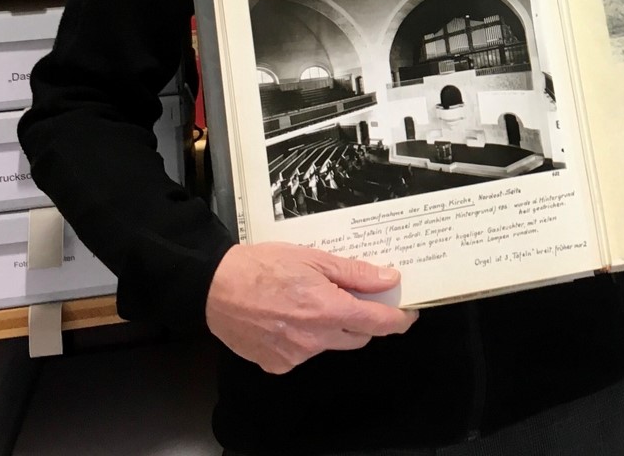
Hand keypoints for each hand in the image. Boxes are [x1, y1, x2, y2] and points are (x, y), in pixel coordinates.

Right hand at [206, 243, 416, 374]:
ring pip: (330, 345)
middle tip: (354, 298)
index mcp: (327, 310)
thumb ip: (354, 272)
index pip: (377, 324)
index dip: (398, 320)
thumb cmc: (263, 266)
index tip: (408, 314)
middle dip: (362, 320)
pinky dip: (306, 338)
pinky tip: (289, 318)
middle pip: (357, 337)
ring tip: (309, 302)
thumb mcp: (313, 258)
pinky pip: (305, 353)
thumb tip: (388, 279)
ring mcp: (295, 355)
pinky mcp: (277, 364)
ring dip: (331, 328)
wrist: (215, 287)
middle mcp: (314, 339)